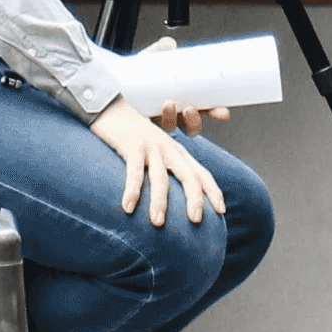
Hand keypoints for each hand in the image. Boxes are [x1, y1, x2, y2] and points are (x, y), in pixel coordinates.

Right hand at [89, 91, 224, 227]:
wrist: (110, 108)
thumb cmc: (132, 134)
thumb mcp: (155, 149)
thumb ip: (166, 167)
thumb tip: (169, 196)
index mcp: (177, 151)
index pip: (201, 173)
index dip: (213, 191)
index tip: (221, 211)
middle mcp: (168, 149)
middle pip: (189, 176)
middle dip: (195, 199)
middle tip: (196, 221)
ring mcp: (151, 147)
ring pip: (161, 178)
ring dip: (160, 202)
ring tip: (157, 223)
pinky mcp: (132, 146)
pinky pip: (134, 172)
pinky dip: (132, 191)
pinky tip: (128, 208)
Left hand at [143, 35, 231, 137]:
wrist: (114, 80)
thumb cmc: (137, 72)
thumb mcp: (151, 59)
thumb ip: (160, 51)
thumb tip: (169, 44)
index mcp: (182, 99)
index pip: (204, 110)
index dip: (216, 113)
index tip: (222, 111)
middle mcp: (172, 113)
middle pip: (191, 126)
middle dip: (195, 121)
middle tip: (191, 109)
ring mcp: (157, 119)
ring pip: (172, 128)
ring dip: (173, 119)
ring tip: (168, 104)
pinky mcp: (141, 124)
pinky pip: (151, 129)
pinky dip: (154, 119)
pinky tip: (153, 110)